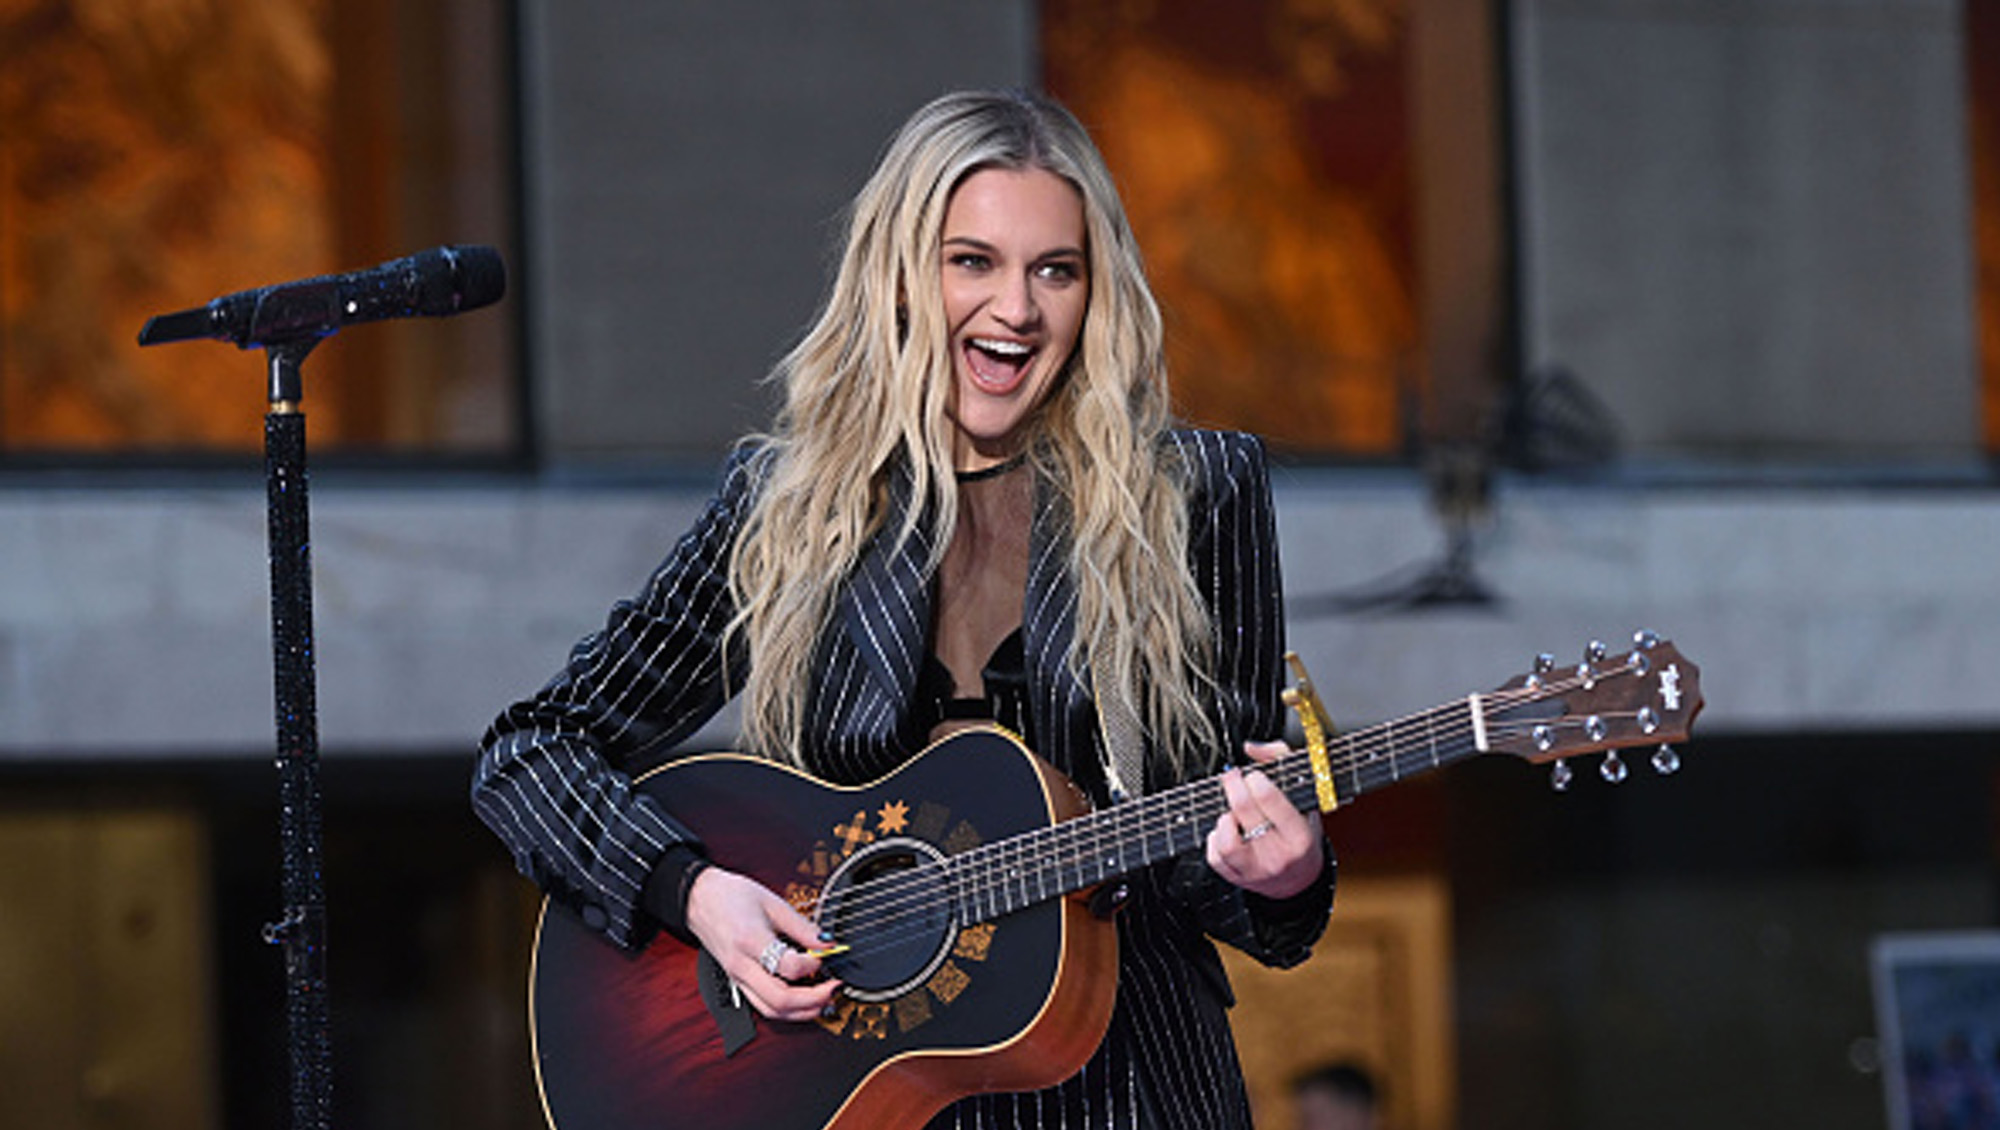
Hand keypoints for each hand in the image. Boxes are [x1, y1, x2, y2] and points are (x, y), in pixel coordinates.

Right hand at [684, 867, 840, 1020]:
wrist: (700, 899)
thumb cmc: (731, 896)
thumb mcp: (772, 902)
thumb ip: (801, 926)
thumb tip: (826, 943)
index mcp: (750, 940)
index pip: (787, 966)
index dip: (813, 965)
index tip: (824, 955)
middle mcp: (741, 965)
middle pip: (779, 1000)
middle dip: (813, 1000)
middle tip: (833, 989)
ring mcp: (737, 978)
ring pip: (771, 1010)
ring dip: (801, 1012)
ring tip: (824, 1001)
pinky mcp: (737, 982)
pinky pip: (763, 1006)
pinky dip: (786, 1009)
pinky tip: (803, 1001)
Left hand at [1204, 740, 1323, 899]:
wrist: (1300, 880)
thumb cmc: (1301, 832)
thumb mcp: (1306, 798)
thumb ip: (1281, 762)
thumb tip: (1250, 747)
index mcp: (1300, 835)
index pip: (1268, 797)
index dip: (1254, 779)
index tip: (1253, 775)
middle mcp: (1278, 855)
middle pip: (1244, 810)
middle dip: (1233, 785)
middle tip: (1233, 777)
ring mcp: (1257, 870)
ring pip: (1226, 840)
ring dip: (1224, 818)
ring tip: (1232, 812)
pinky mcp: (1238, 879)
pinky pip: (1214, 856)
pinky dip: (1215, 838)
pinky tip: (1227, 831)